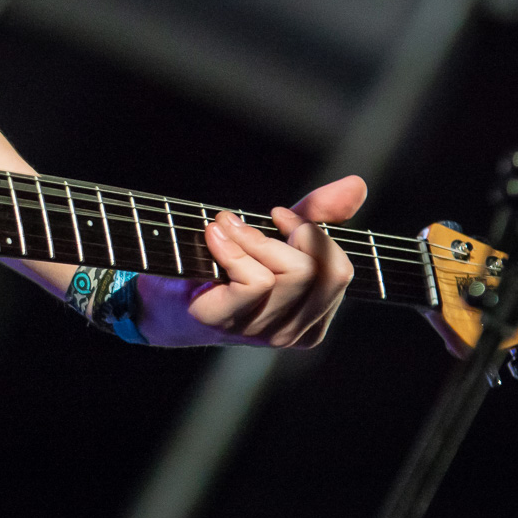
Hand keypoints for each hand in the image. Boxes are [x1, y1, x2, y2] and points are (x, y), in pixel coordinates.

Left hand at [137, 175, 367, 347]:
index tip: (280, 216)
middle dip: (289, 234)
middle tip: (251, 220)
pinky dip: (232, 248)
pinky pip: (254, 281)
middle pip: (319, 272)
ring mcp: (260, 334)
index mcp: (314, 317)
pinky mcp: (226, 323)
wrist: (161, 293)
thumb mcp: (275, 236)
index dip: (315, 235)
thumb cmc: (222, 265)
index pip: (339, 272)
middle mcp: (293, 333)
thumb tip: (357, 184)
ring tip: (225, 226)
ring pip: (288, 274)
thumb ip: (316, 215)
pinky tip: (213, 237)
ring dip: (252, 237)